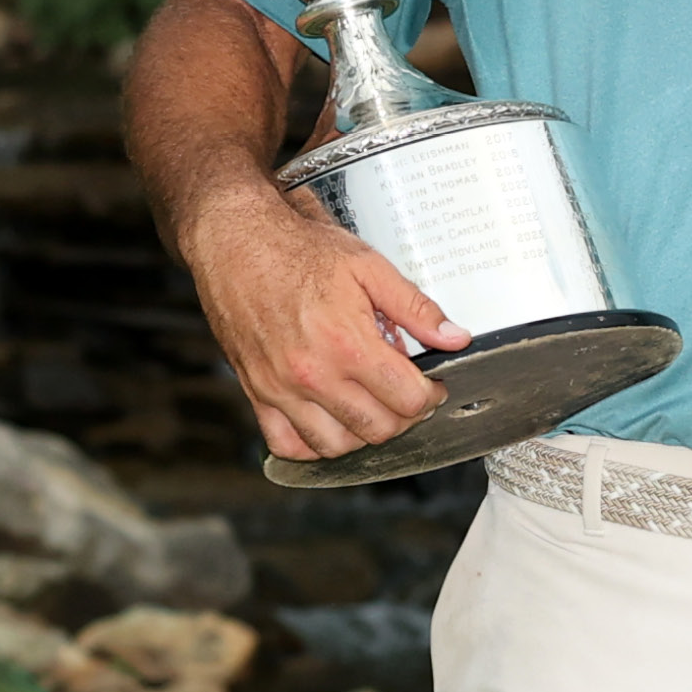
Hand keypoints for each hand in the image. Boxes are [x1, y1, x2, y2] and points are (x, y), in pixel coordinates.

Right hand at [183, 185, 467, 460]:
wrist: (237, 245)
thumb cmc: (299, 251)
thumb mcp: (370, 267)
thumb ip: (416, 308)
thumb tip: (455, 338)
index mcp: (347, 344)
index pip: (407, 399)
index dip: (431, 395)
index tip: (432, 384)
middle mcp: (313, 375)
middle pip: (377, 429)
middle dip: (404, 417)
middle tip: (407, 393)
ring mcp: (281, 390)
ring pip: (335, 446)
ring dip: (363, 434)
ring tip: (373, 405)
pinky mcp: (256, 393)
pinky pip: (287, 444)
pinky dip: (312, 445)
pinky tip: (330, 422)